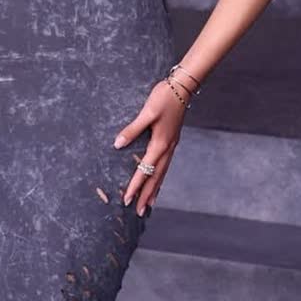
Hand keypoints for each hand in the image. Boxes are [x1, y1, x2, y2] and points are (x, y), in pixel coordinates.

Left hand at [113, 79, 188, 214]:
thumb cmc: (163, 97)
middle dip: (146, 195)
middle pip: (156, 177)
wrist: (182, 88)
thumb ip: (132, 129)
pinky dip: (160, 177)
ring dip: (154, 189)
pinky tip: (157, 181)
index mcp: (160, 144)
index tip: (127, 199)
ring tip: (149, 205)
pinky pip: (165, 166)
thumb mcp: (147, 112)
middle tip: (139, 211)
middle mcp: (167, 148)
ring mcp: (171, 146)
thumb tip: (117, 145)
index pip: (145, 170)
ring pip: (162, 173)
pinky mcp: (171, 142)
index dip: (135, 185)